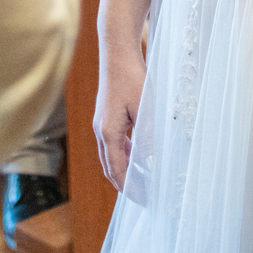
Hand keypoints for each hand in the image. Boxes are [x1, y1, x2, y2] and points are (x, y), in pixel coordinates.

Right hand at [94, 54, 144, 188]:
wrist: (117, 53)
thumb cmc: (132, 78)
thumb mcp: (144, 110)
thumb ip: (148, 138)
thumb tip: (152, 162)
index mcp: (108, 132)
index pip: (117, 169)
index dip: (129, 187)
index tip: (142, 199)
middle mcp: (100, 129)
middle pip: (109, 165)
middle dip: (123, 182)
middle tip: (141, 195)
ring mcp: (101, 121)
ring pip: (109, 153)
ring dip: (123, 168)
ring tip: (140, 179)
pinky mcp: (105, 114)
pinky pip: (112, 141)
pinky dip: (123, 152)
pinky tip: (136, 153)